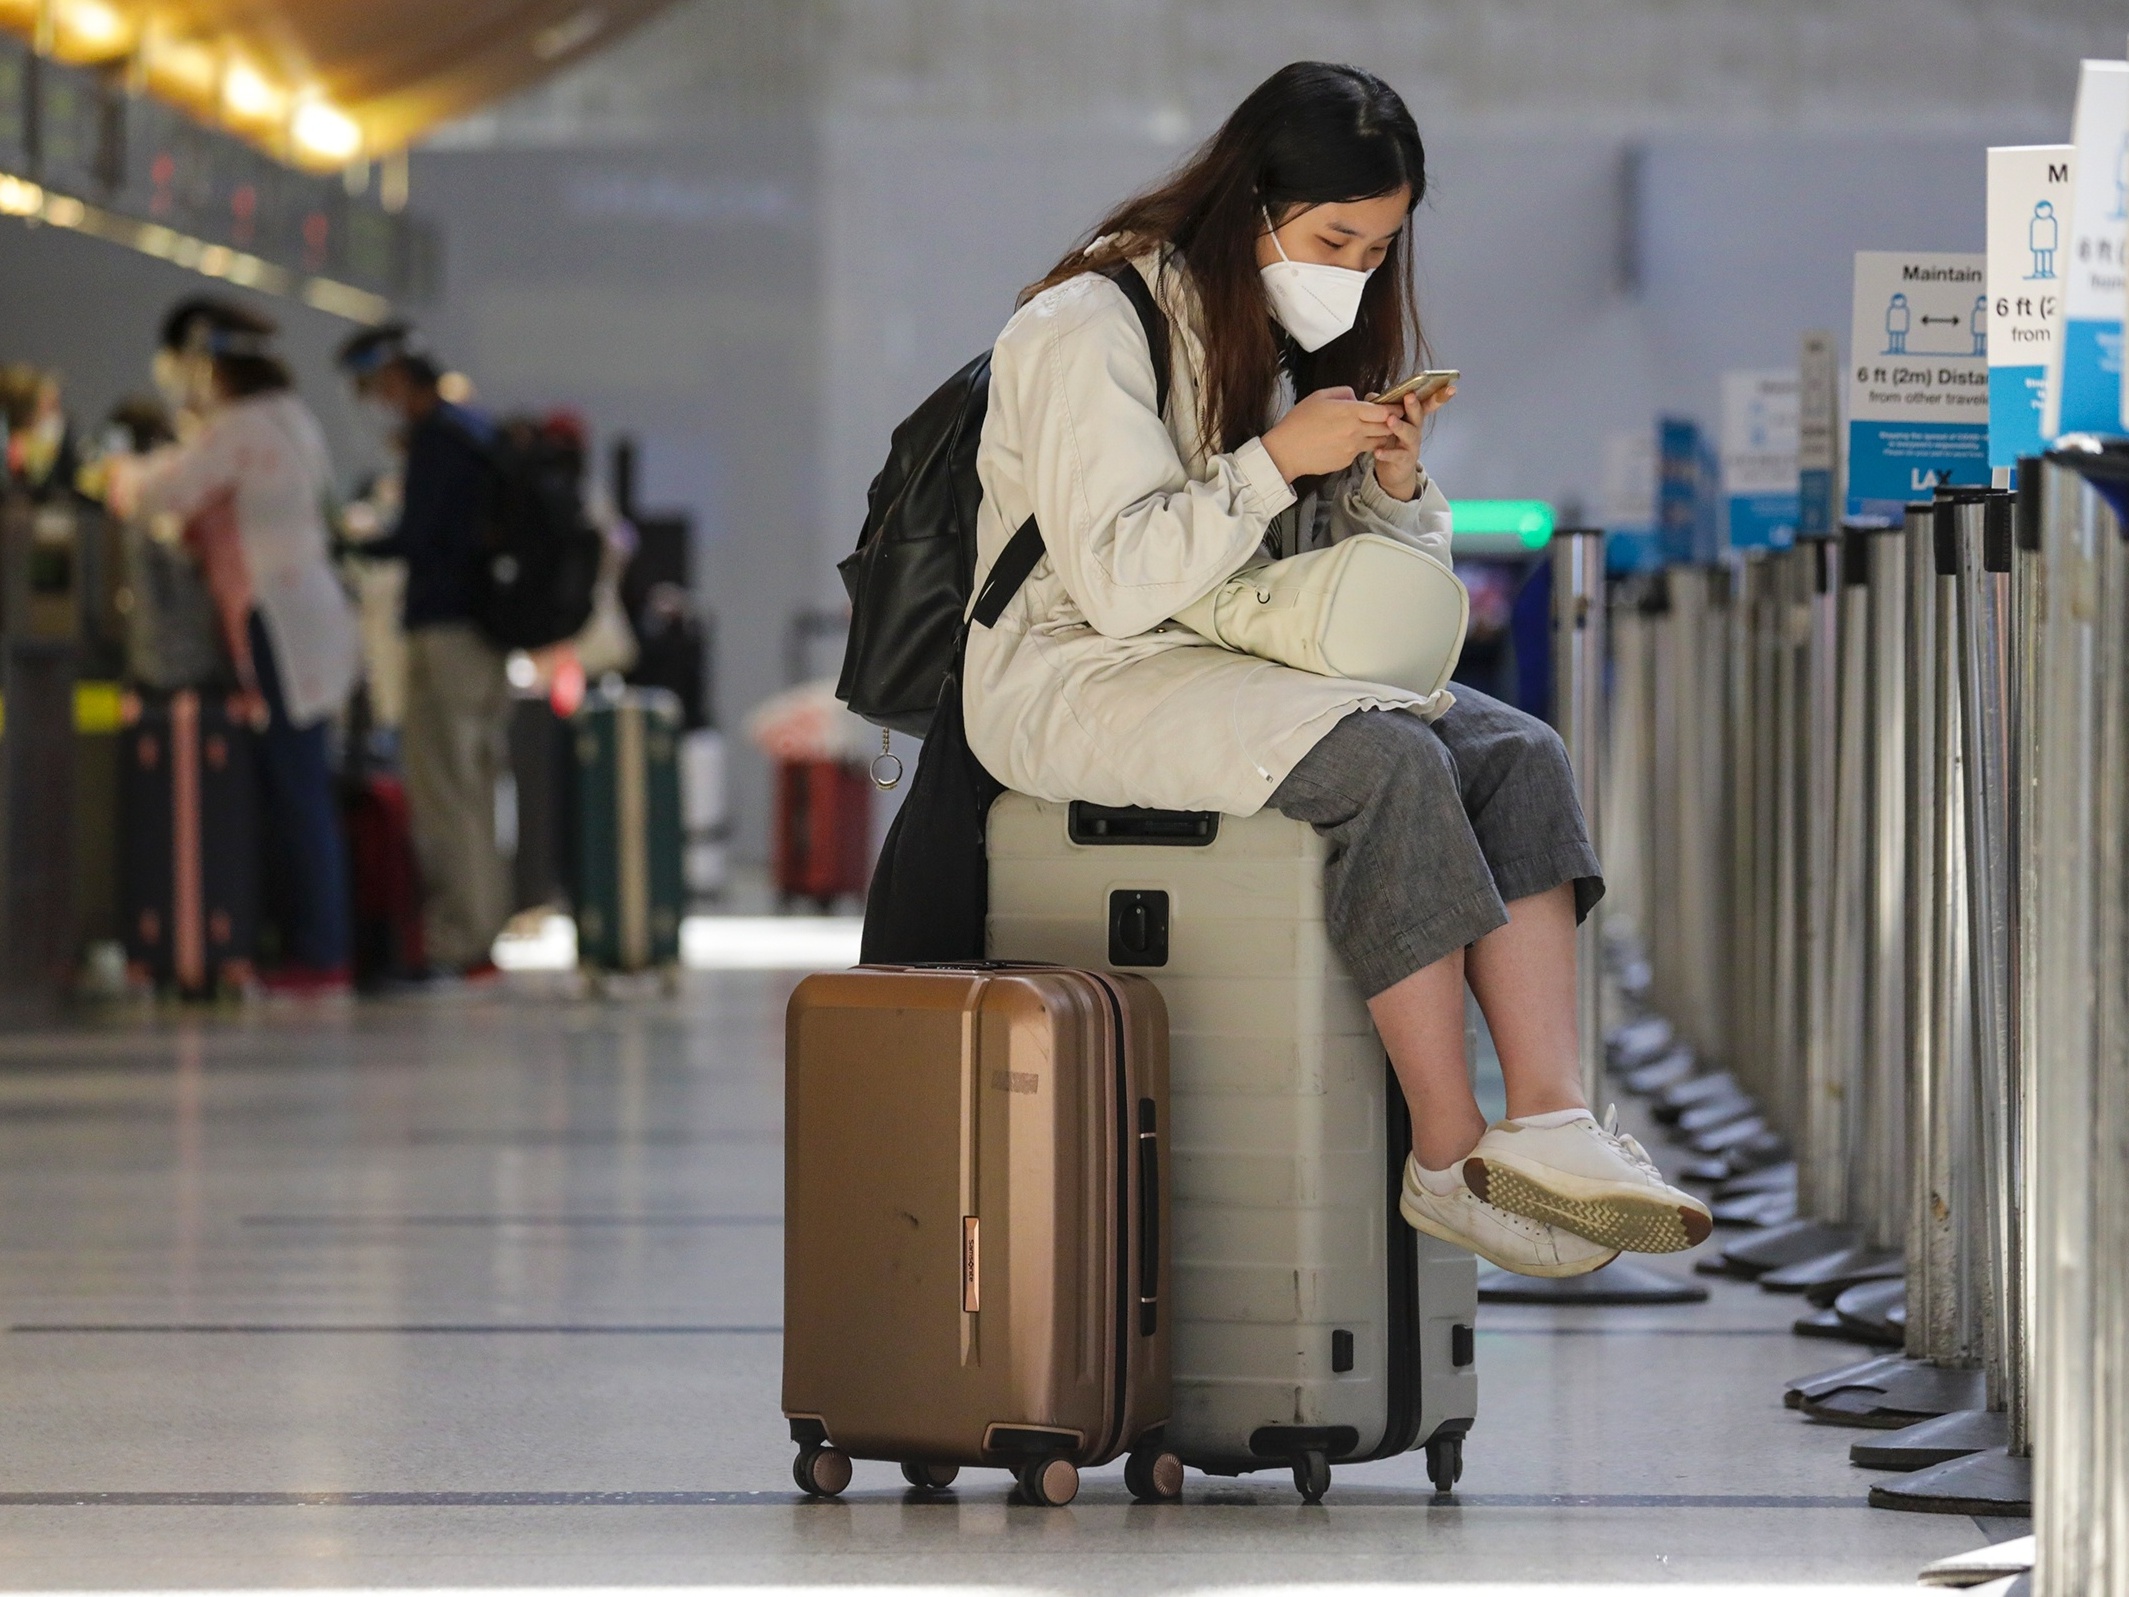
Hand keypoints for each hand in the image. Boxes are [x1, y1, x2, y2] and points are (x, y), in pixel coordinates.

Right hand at [1260, 387, 1395, 482]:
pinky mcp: (1347, 461)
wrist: (1286, 452)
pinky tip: (1349, 440)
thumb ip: (1343, 393)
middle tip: (1393, 418)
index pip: (1383, 411)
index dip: (1394, 408)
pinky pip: (1361, 451)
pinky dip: (1361, 445)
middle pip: (1386, 427)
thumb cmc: (1299, 422)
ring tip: (1375, 429)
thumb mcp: (1319, 397)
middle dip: (1392, 422)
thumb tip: (1356, 397)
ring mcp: (1352, 448)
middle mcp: (1355, 431)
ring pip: (1377, 441)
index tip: (1397, 406)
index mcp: (1350, 412)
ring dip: (1379, 435)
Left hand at [1371, 383, 1454, 501]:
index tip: (1451, 387)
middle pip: (1418, 416)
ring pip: (1409, 434)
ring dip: (1400, 426)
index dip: (1439, 396)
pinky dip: (1387, 453)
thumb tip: (1372, 396)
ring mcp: (1412, 445)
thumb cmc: (1392, 441)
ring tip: (1390, 420)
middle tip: (1409, 396)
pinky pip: (1396, 456)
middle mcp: (1416, 430)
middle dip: (1414, 406)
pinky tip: (1378, 452)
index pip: (1426, 403)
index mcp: (1413, 418)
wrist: (1393, 471)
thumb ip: (1381, 408)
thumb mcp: (1387, 423)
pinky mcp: (1404, 460)